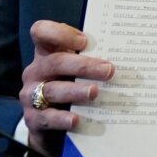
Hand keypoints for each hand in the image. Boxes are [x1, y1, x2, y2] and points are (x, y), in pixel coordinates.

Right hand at [18, 20, 112, 152]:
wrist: (48, 124)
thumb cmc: (69, 85)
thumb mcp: (75, 69)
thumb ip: (91, 57)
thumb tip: (125, 53)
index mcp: (46, 53)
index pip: (41, 32)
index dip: (59, 33)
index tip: (83, 41)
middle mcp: (36, 71)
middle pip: (55, 62)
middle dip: (83, 66)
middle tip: (108, 70)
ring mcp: (31, 94)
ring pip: (52, 90)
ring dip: (75, 90)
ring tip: (95, 92)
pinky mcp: (33, 118)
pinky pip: (46, 117)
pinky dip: (61, 118)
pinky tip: (75, 119)